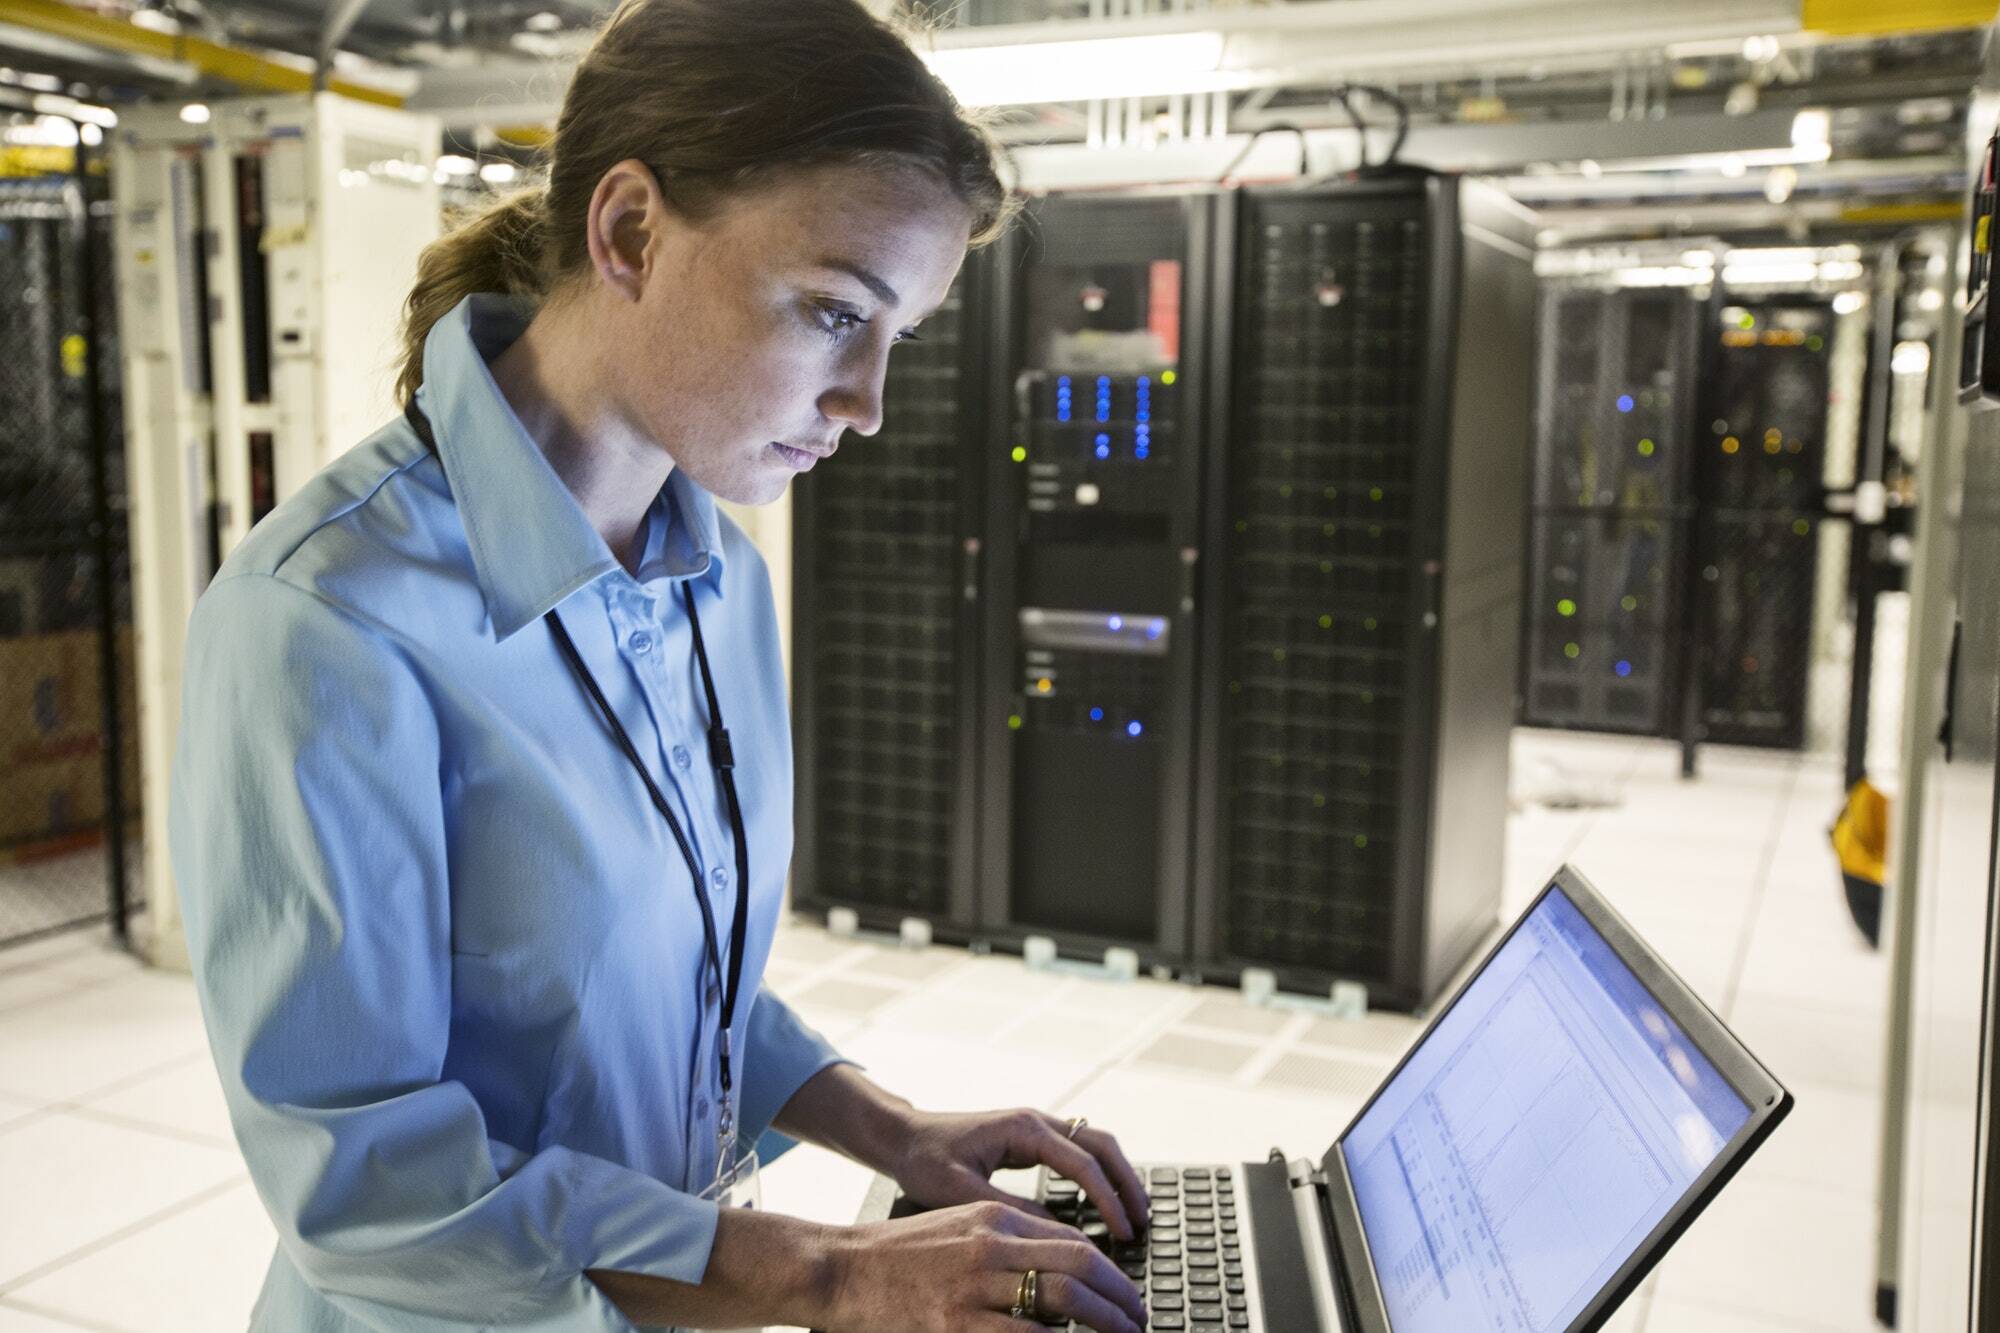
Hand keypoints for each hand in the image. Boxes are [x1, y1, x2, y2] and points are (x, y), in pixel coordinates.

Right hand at [825, 1199, 1147, 1332]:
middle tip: (1138, 1321)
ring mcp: (973, 1287)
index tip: (1128, 1295)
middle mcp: (990, 1245)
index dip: (1112, 1271)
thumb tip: (1062, 1266)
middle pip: (1081, 1267)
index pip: (1073, 1241)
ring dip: (1103, 1325)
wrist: (838, 1268)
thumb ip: (1008, 1240)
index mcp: (993, 1216)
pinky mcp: (955, 1325)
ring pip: (1062, 1302)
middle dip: (1121, 1298)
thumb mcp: (958, 1226)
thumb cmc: (897, 1253)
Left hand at [891, 1107, 1151, 1242]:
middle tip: (1143, 1221)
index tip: (1123, 1232)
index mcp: (1023, 1128)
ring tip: (1135, 1213)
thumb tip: (1055, 1232)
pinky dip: (1100, 1173)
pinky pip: (1078, 1152)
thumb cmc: (924, 1160)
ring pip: (1094, 1144)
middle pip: (1100, 1144)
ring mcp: (1035, 1128)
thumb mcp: (960, 1191)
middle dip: (1126, 1181)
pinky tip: (1106, 1200)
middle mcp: (1035, 1122)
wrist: (903, 1137)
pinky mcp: (1031, 1140)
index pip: (1081, 1162)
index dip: (1107, 1199)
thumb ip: (1008, 1209)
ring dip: (1118, 1175)